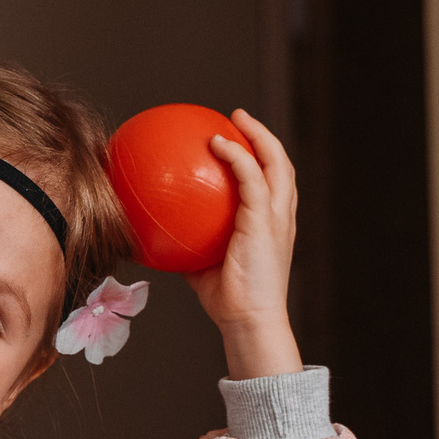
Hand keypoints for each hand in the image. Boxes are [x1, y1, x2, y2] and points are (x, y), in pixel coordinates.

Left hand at [186, 109, 304, 380]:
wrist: (248, 320)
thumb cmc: (228, 301)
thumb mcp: (203, 268)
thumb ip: (188, 248)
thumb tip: (156, 238)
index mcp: (271, 227)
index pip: (273, 185)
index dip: (261, 160)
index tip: (238, 141)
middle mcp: (280, 218)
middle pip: (282, 166)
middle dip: (264, 137)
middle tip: (239, 118)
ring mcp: (276, 218)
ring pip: (277, 164)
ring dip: (258, 136)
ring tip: (236, 118)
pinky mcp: (265, 221)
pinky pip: (251, 178)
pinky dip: (236, 156)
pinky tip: (216, 144)